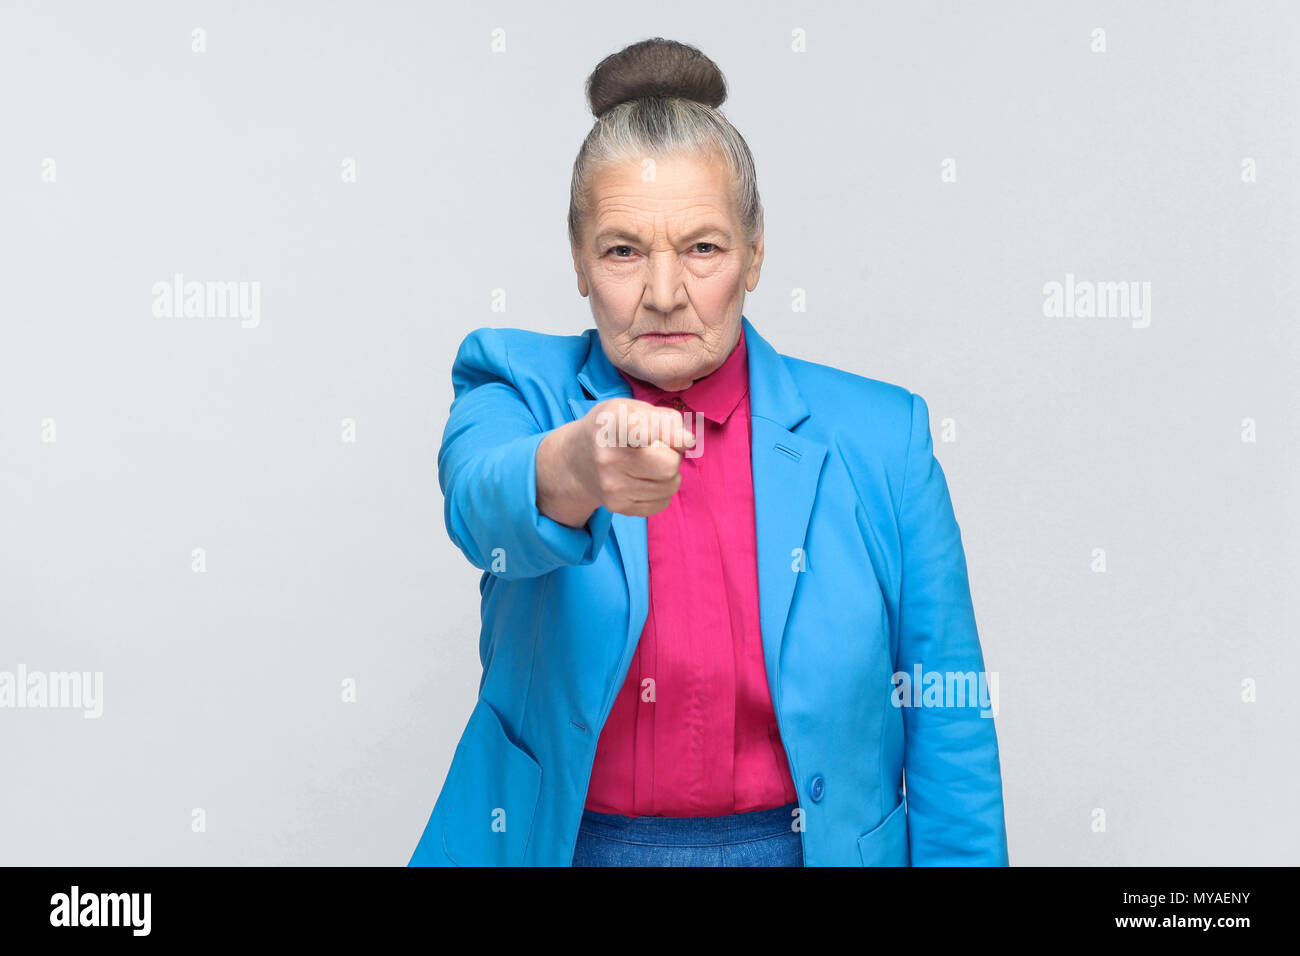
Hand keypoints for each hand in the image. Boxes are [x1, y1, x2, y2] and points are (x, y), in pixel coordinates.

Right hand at [537, 397, 694, 525]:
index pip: (640, 431)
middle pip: (669, 464)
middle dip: (673, 455)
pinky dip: (661, 490)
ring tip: (650, 463)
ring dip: (669, 474)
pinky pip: (663, 502)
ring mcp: (612, 486)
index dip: (659, 433)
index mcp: (610, 425)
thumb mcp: (631, 409)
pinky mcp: (619, 507)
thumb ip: (665, 419)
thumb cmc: (612, 427)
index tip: (663, 437)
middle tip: (659, 449)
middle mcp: (607, 458)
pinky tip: (644, 479)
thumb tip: (687, 441)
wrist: (576, 460)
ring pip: (671, 485)